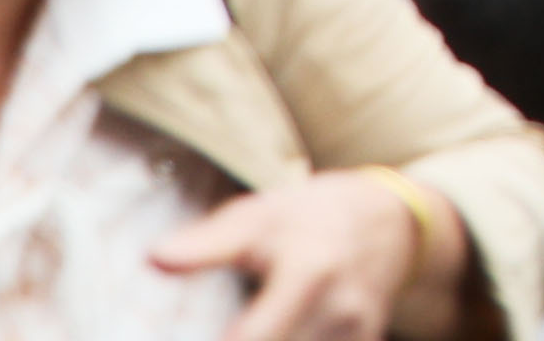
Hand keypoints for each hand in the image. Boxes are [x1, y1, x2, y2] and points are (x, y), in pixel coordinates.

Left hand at [148, 167, 435, 340]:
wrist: (390, 224)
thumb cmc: (308, 217)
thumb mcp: (261, 215)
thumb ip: (209, 243)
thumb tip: (153, 259)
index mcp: (309, 271)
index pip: (255, 337)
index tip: (188, 339)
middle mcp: (337, 311)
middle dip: (242, 339)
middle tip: (216, 329)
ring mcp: (354, 336)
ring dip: (262, 339)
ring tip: (242, 324)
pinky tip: (278, 328)